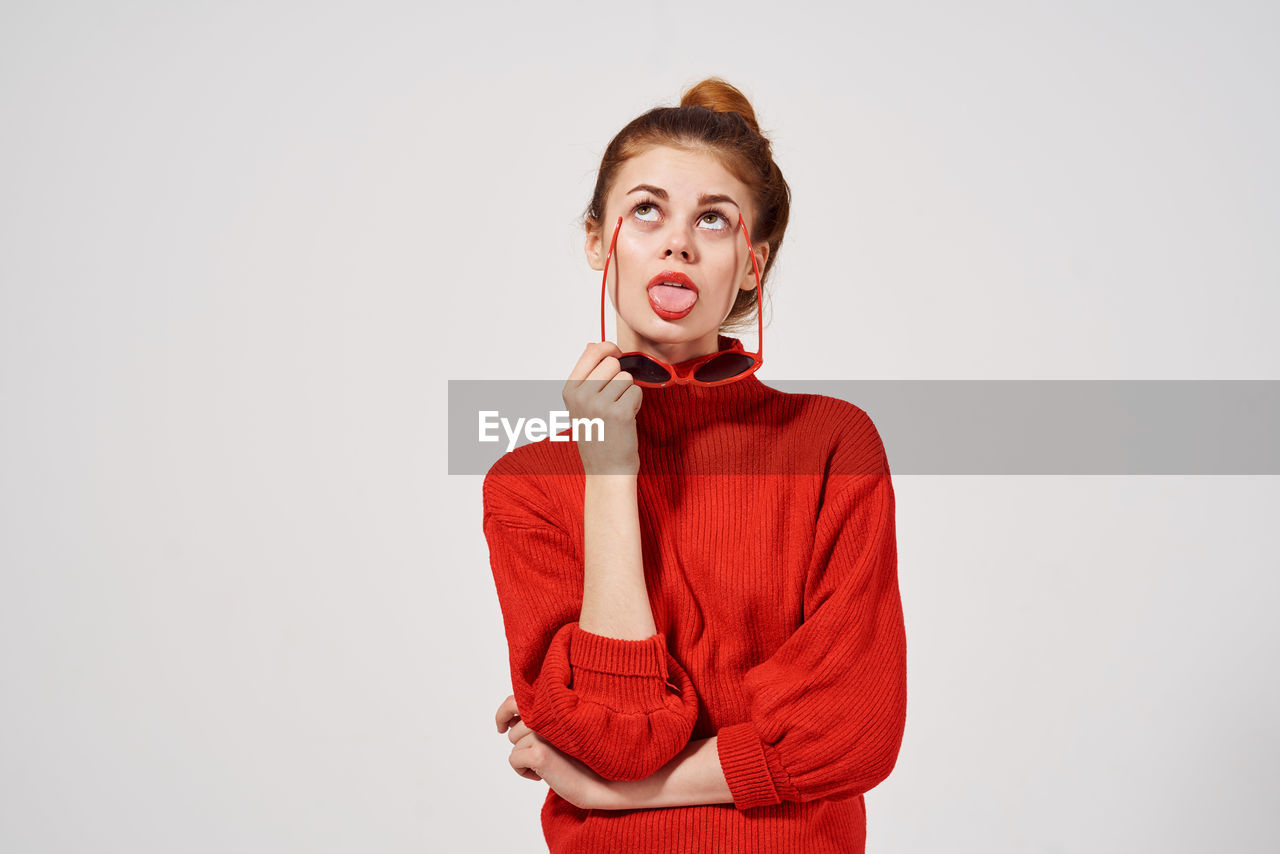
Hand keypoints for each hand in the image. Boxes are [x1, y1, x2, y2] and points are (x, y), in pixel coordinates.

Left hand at [495, 694, 618, 809]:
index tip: (502, 726)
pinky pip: (514, 761)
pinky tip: (543, 776)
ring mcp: (543, 733)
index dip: (504, 713)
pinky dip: (524, 772)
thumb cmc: (582, 757)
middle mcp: (547, 715)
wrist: (600, 781)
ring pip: (514, 746)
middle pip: (513, 730)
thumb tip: (510, 723)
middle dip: (521, 745)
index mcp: (553, 706)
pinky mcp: (539, 752)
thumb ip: (541, 721)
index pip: (515, 700)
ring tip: (548, 764)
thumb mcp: (560, 732)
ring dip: (526, 759)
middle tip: (540, 755)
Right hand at [562, 342, 641, 475]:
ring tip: (618, 413)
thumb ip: (587, 375)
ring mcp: (599, 404)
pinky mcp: (619, 413)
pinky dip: (635, 404)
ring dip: (627, 393)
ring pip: (626, 378)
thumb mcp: (582, 404)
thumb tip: (594, 344)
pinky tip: (625, 420)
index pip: (591, 352)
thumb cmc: (597, 436)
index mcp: (569, 390)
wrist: (606, 469)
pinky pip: (636, 392)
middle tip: (614, 399)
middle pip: (612, 363)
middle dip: (619, 377)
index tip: (615, 353)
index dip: (608, 349)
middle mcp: (581, 396)